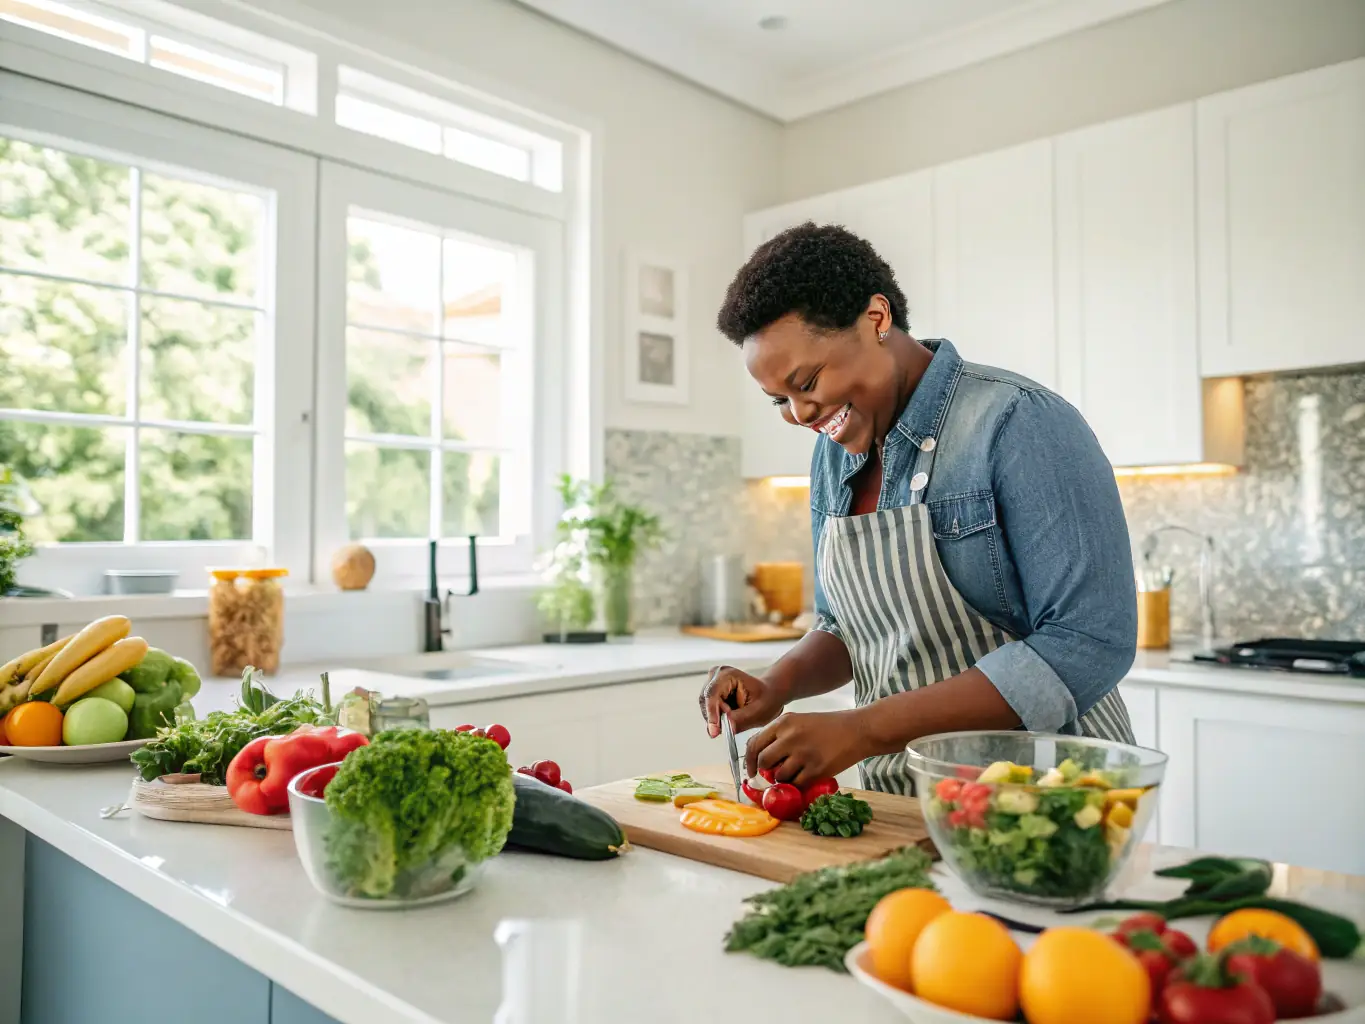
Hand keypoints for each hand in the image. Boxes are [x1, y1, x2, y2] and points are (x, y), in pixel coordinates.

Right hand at [698, 665, 785, 737]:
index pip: (712, 695)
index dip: (712, 714)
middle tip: (732, 726)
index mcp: (728, 675)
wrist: (770, 695)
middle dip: (716, 718)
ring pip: (706, 708)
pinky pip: (709, 711)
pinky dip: (718, 718)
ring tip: (737, 718)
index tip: (714, 732)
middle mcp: (717, 676)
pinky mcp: (712, 694)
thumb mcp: (758, 711)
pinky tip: (732, 717)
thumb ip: (738, 720)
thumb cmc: (767, 699)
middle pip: (706, 702)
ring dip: (718, 719)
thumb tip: (721, 728)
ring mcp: (713, 684)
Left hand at [744, 709, 866, 787]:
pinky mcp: (816, 770)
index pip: (754, 744)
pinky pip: (796, 784)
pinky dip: (798, 784)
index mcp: (783, 722)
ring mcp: (803, 754)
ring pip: (779, 776)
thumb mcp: (799, 722)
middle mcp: (790, 737)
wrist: (857, 730)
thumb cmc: (828, 727)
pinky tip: (807, 775)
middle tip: (773, 774)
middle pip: (763, 761)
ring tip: (797, 771)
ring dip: (784, 778)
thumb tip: (760, 759)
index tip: (752, 770)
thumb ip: (779, 736)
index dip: (749, 760)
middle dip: (765, 771)